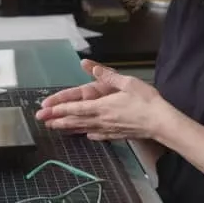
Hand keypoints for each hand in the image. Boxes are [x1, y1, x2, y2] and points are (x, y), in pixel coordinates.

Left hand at [35, 61, 170, 140]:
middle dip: (57, 120)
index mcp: (102, 106)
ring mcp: (109, 129)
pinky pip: (99, 135)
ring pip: (84, 129)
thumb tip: (91, 68)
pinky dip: (89, 134)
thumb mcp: (128, 83)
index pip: (76, 108)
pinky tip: (87, 135)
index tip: (46, 111)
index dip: (59, 109)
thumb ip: (108, 76)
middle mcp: (102, 119)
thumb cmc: (146, 102)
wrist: (161, 122)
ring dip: (68, 128)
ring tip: (56, 128)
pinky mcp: (117, 134)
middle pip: (75, 120)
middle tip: (43, 122)